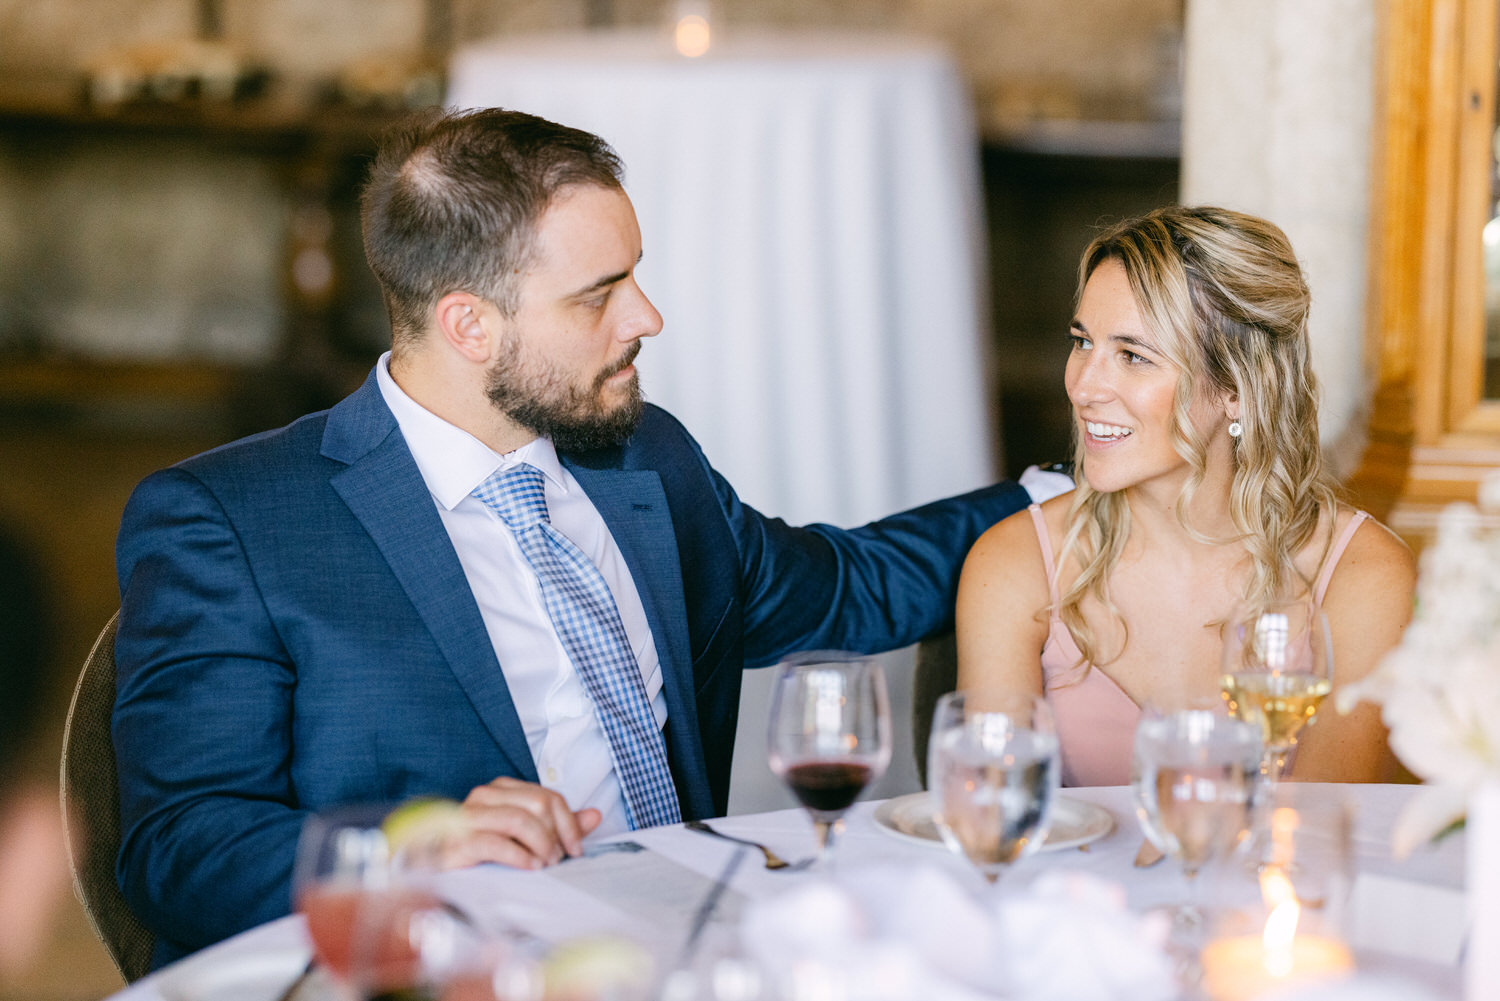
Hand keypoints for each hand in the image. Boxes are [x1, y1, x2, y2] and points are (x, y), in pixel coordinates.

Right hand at [447, 777, 601, 870]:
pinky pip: (493, 843)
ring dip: (540, 846)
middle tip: (556, 861)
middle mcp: (483, 797)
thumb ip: (559, 827)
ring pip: (519, 820)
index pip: (549, 797)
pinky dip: (518, 856)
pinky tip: (530, 868)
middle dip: (555, 836)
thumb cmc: (484, 855)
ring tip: (545, 865)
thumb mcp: (527, 839)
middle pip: (538, 804)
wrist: (436, 875)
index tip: (576, 850)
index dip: (569, 824)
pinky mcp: (455, 843)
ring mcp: (466, 817)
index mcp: (501, 789)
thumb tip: (595, 815)